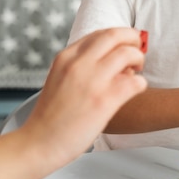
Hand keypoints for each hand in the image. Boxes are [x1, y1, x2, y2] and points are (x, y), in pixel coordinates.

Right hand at [23, 27, 147, 164]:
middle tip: (138, 50)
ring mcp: (92, 81)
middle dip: (133, 38)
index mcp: (66, 56)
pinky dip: (141, 83)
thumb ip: (78, 65)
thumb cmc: (50, 117)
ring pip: (128, 54)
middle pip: (115, 34)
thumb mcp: (59, 78)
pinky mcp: (104, 101)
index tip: (125, 44)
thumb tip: (107, 59)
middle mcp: (79, 64)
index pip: (99, 34)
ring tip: (137, 71)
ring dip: (138, 59)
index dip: (118, 36)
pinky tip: (136, 90)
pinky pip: (135, 82)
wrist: (38, 144)